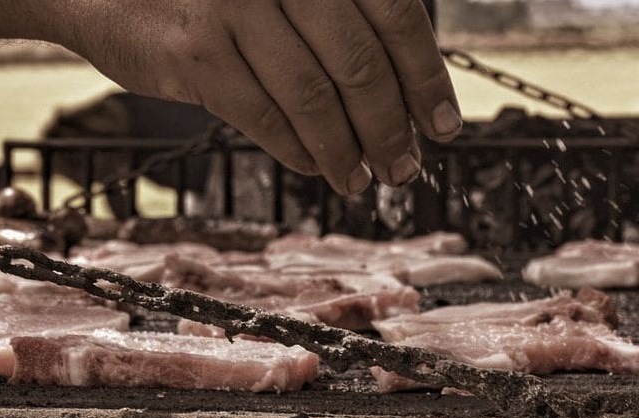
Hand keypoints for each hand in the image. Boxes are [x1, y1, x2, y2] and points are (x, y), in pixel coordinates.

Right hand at [51, 0, 462, 195]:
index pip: (394, 13)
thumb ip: (332, 16)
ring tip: (362, 179)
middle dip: (391, 127)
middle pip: (359, 62)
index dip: (426, 77)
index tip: (443, 125)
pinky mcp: (195, 51)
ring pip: (314, 96)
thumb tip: (401, 89)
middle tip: (405, 166)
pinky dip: (298, 149)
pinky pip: (264, 115)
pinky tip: (314, 166)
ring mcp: (234, 7)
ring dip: (346, 149)